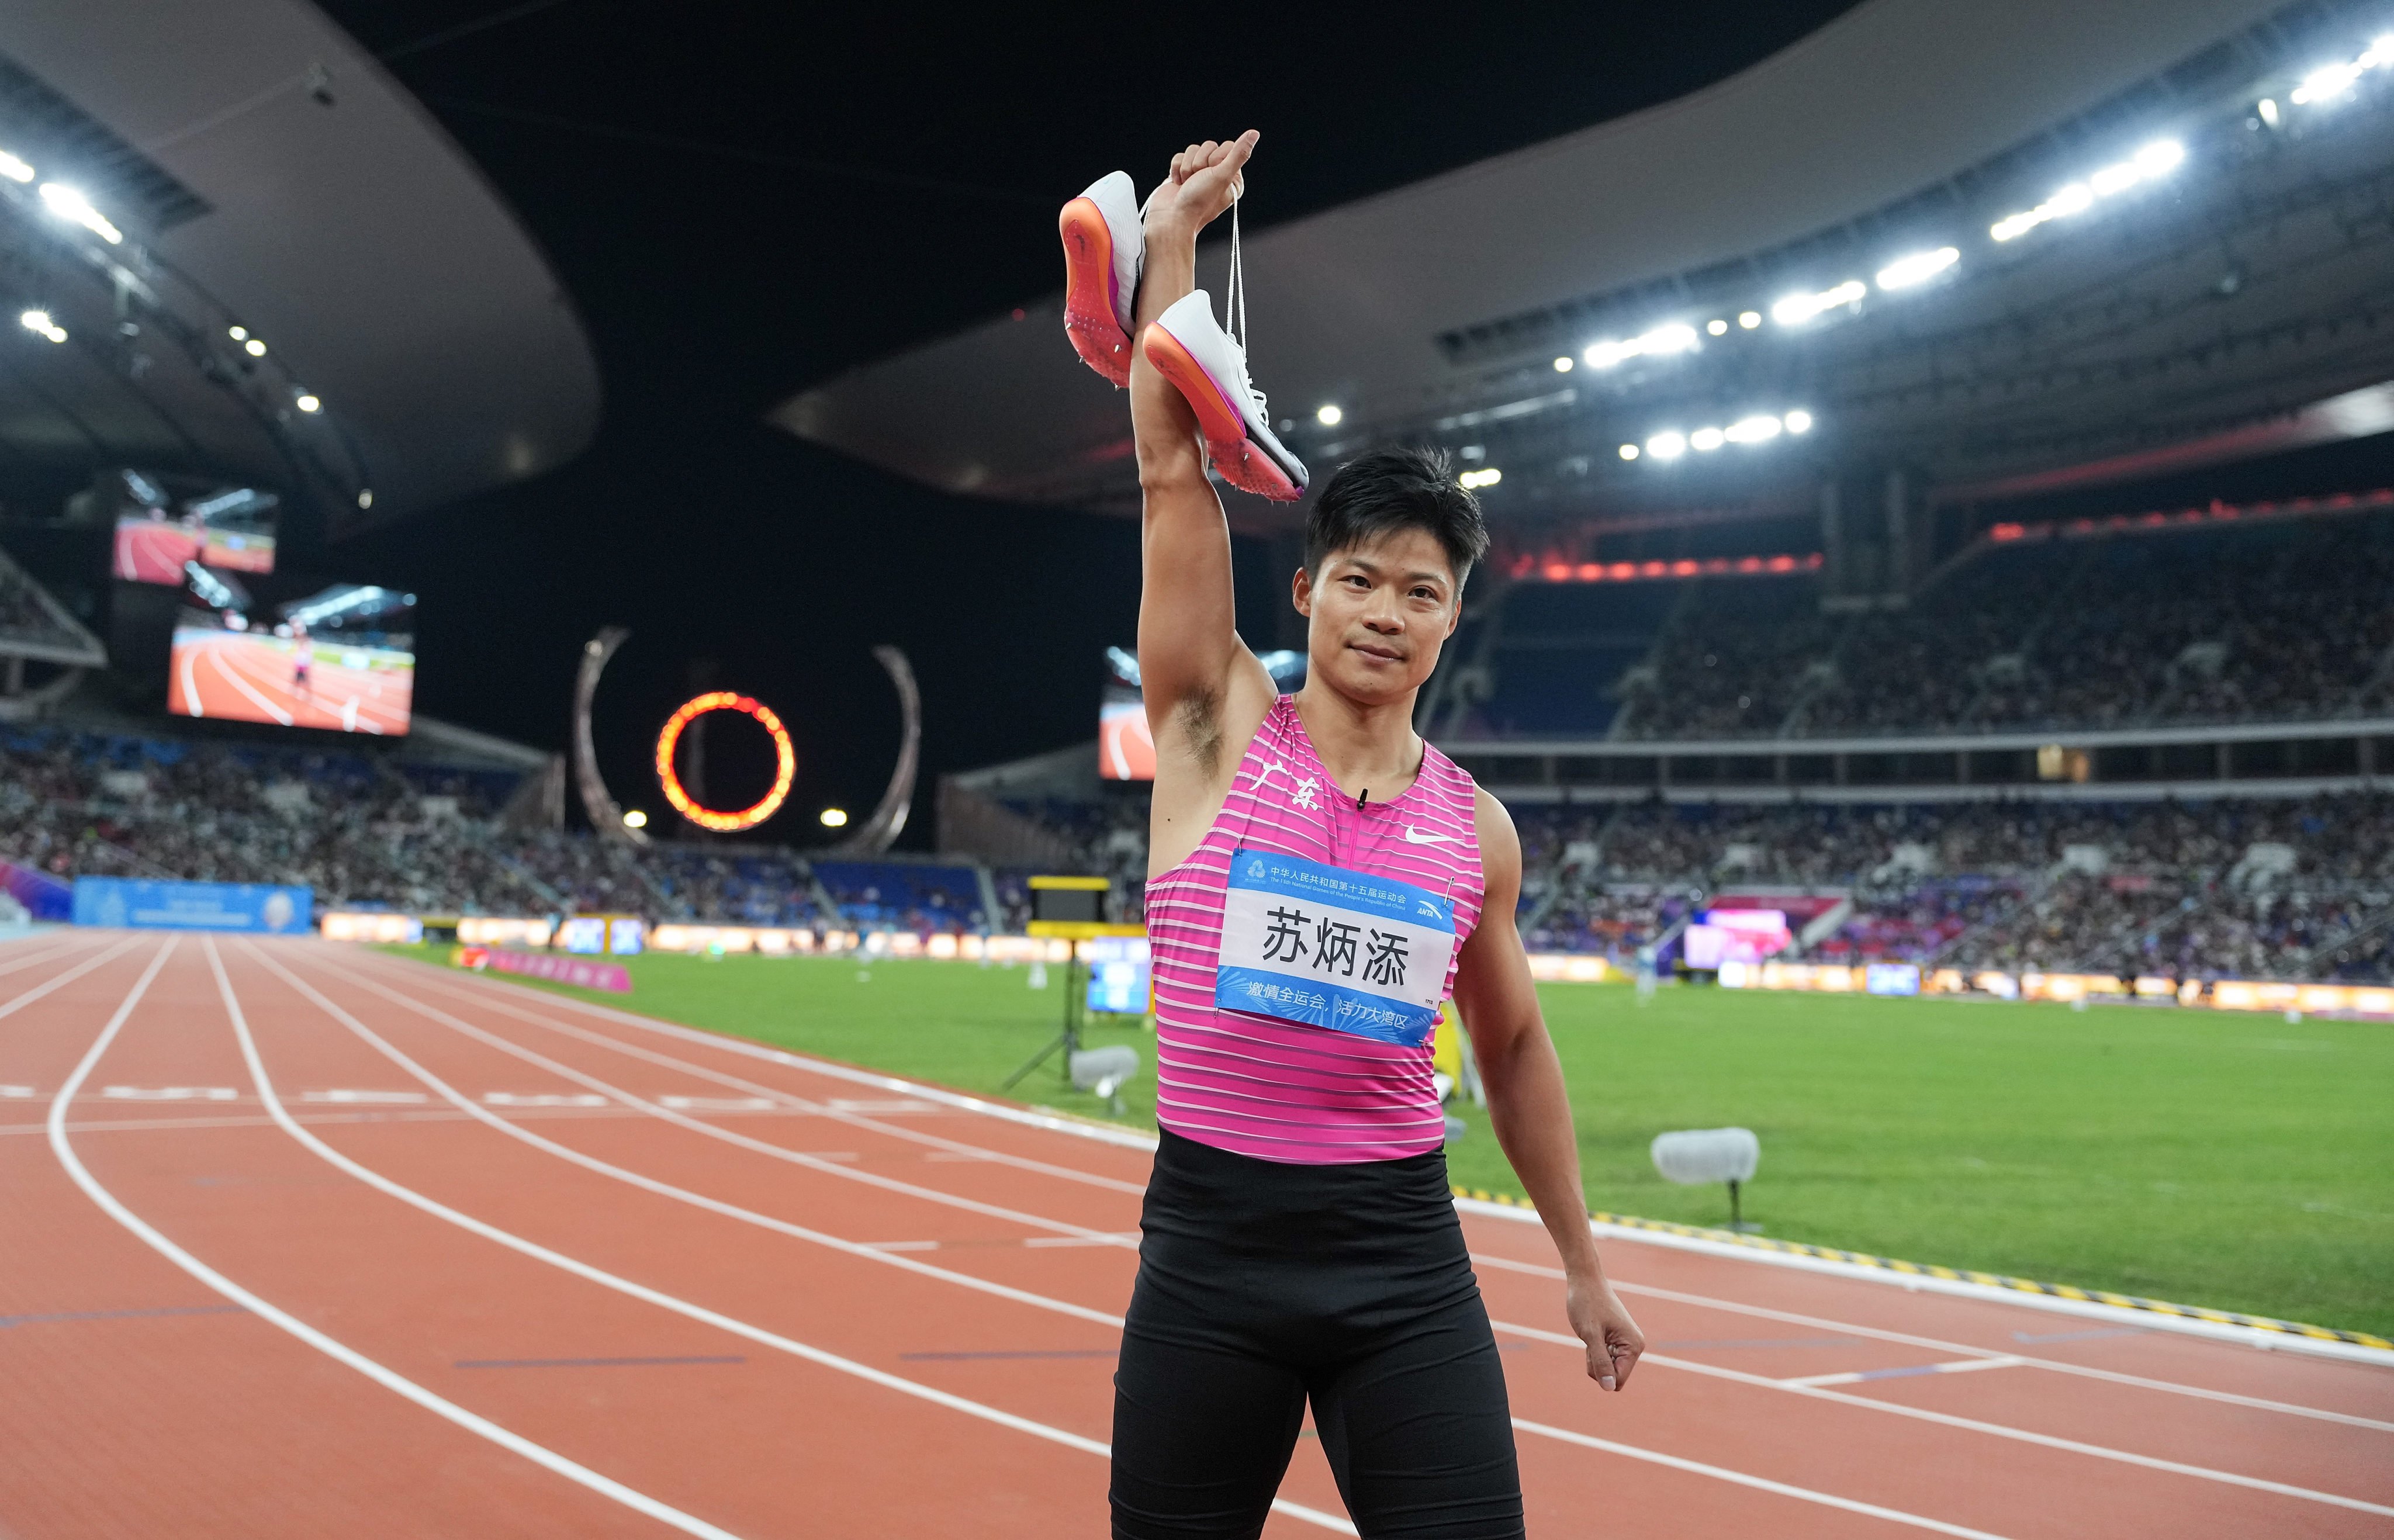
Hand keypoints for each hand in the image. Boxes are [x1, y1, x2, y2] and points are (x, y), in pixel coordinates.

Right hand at [1145, 131, 1258, 240]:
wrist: (1172, 217)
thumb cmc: (1199, 201)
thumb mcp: (1223, 175)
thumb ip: (1238, 154)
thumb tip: (1254, 133)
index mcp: (1232, 176)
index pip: (1228, 147)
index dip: (1217, 157)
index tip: (1213, 174)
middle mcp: (1216, 174)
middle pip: (1209, 146)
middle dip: (1200, 163)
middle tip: (1198, 181)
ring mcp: (1198, 174)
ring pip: (1193, 149)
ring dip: (1187, 167)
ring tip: (1188, 184)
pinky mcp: (1182, 173)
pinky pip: (1180, 156)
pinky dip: (1176, 169)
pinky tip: (1178, 184)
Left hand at [1566, 1272, 1642, 1391]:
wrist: (1584, 1280)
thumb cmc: (1586, 1304)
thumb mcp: (1590, 1335)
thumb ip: (1600, 1362)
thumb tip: (1609, 1387)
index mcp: (1634, 1346)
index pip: (1618, 1380)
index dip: (1600, 1372)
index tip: (1592, 1349)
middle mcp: (1634, 1346)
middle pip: (1612, 1376)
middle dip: (1596, 1363)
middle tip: (1590, 1339)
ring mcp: (1626, 1343)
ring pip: (1606, 1368)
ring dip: (1593, 1356)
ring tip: (1591, 1333)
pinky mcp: (1617, 1341)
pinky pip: (1604, 1358)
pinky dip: (1594, 1349)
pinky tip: (1593, 1332)